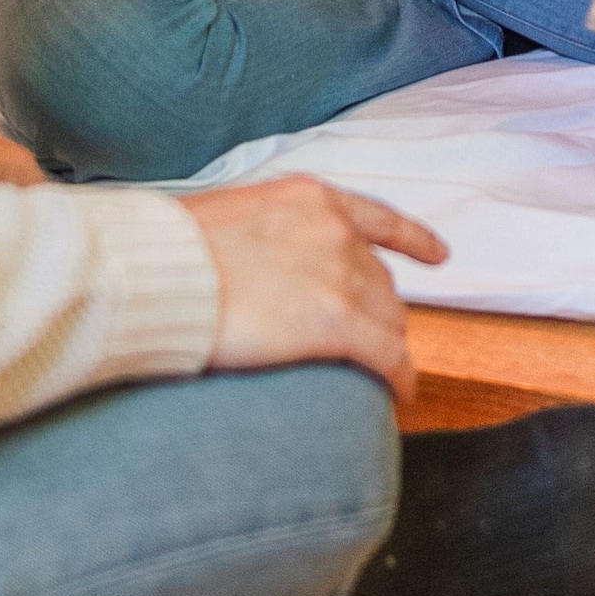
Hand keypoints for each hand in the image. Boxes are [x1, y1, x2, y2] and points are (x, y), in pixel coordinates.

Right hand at [184, 176, 451, 394]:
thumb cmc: (170, 253)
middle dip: (376, 310)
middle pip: (381, 281)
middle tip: (362, 340)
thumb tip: (267, 267)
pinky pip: (388, 357)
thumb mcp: (232, 218)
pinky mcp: (338, 325)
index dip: (414, 241)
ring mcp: (341, 276)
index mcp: (311, 201)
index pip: (380, 220)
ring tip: (375, 372)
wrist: (156, 274)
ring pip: (389, 319)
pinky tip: (399, 395)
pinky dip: (399, 378)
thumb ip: (268, 236)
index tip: (439, 256)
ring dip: (384, 345)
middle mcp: (336, 232)